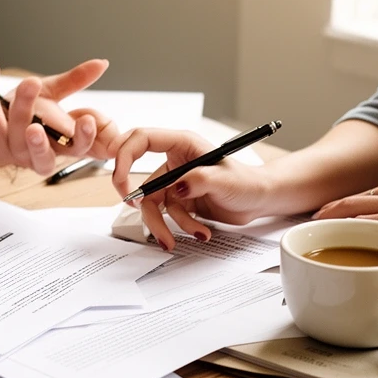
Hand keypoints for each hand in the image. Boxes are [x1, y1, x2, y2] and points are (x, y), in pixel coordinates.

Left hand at [0, 60, 121, 175]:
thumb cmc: (32, 114)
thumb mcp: (54, 96)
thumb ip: (76, 82)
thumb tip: (102, 63)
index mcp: (59, 146)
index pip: (77, 150)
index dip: (83, 139)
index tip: (87, 120)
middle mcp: (35, 153)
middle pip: (41, 155)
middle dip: (39, 142)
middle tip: (36, 126)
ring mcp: (10, 146)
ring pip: (14, 132)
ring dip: (22, 106)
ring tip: (31, 83)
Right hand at [111, 128, 272, 250]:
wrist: (258, 201)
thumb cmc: (247, 182)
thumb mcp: (225, 180)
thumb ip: (200, 180)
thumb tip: (177, 187)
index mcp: (182, 144)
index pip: (142, 139)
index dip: (124, 155)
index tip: (119, 177)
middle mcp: (174, 161)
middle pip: (143, 179)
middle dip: (140, 200)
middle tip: (136, 209)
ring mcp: (175, 182)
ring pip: (153, 204)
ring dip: (164, 224)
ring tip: (180, 237)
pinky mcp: (179, 201)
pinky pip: (167, 216)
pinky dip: (180, 227)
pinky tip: (201, 231)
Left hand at [313, 168, 377, 234]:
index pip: (363, 196)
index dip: (341, 206)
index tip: (324, 214)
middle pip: (352, 201)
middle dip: (328, 212)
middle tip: (309, 222)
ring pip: (357, 210)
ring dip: (334, 220)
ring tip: (314, 230)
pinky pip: (376, 224)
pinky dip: (355, 230)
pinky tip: (341, 237)